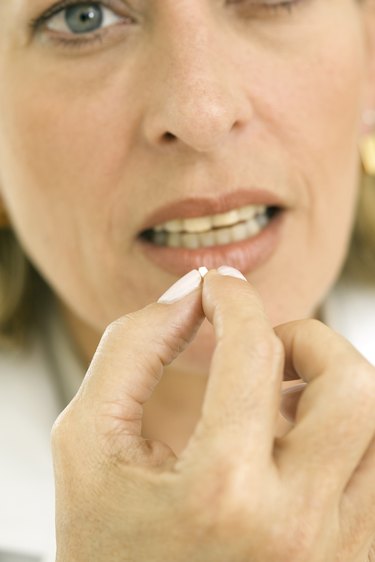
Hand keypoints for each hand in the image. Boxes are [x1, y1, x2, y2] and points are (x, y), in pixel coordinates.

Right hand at [52, 270, 374, 561]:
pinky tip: (295, 444)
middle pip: (353, 386)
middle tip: (263, 349)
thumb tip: (190, 295)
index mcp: (220, 491)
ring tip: (279, 397)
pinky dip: (347, 435)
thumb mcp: (88, 442)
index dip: (232, 298)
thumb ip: (131, 350)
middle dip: (307, 341)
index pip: (253, 351)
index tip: (215, 289)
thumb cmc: (106, 548)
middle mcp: (295, 528)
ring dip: (335, 386)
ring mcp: (335, 552)